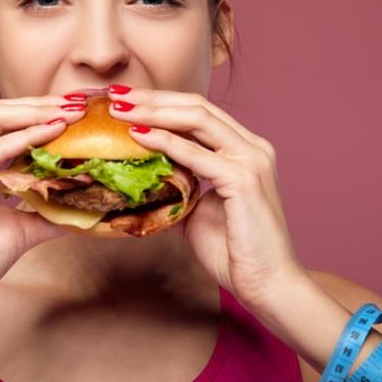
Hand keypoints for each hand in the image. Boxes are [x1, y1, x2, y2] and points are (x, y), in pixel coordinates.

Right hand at [0, 94, 86, 301]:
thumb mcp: (21, 227)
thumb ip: (47, 211)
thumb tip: (85, 208)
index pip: (3, 123)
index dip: (39, 113)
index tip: (76, 112)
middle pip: (0, 112)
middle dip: (41, 105)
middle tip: (79, 104)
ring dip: (36, 113)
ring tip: (70, 113)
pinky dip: (23, 138)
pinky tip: (52, 133)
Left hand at [107, 86, 307, 306]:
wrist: (267, 285)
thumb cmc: (235, 253)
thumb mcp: (198, 211)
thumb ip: (180, 187)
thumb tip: (145, 179)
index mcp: (245, 150)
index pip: (198, 113)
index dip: (161, 102)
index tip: (125, 101)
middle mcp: (253, 147)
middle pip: (197, 106)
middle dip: (153, 98)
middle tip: (115, 96)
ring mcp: (251, 160)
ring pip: (198, 119)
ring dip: (155, 111)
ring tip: (120, 109)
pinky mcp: (244, 180)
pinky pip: (197, 153)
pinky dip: (165, 142)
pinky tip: (138, 136)